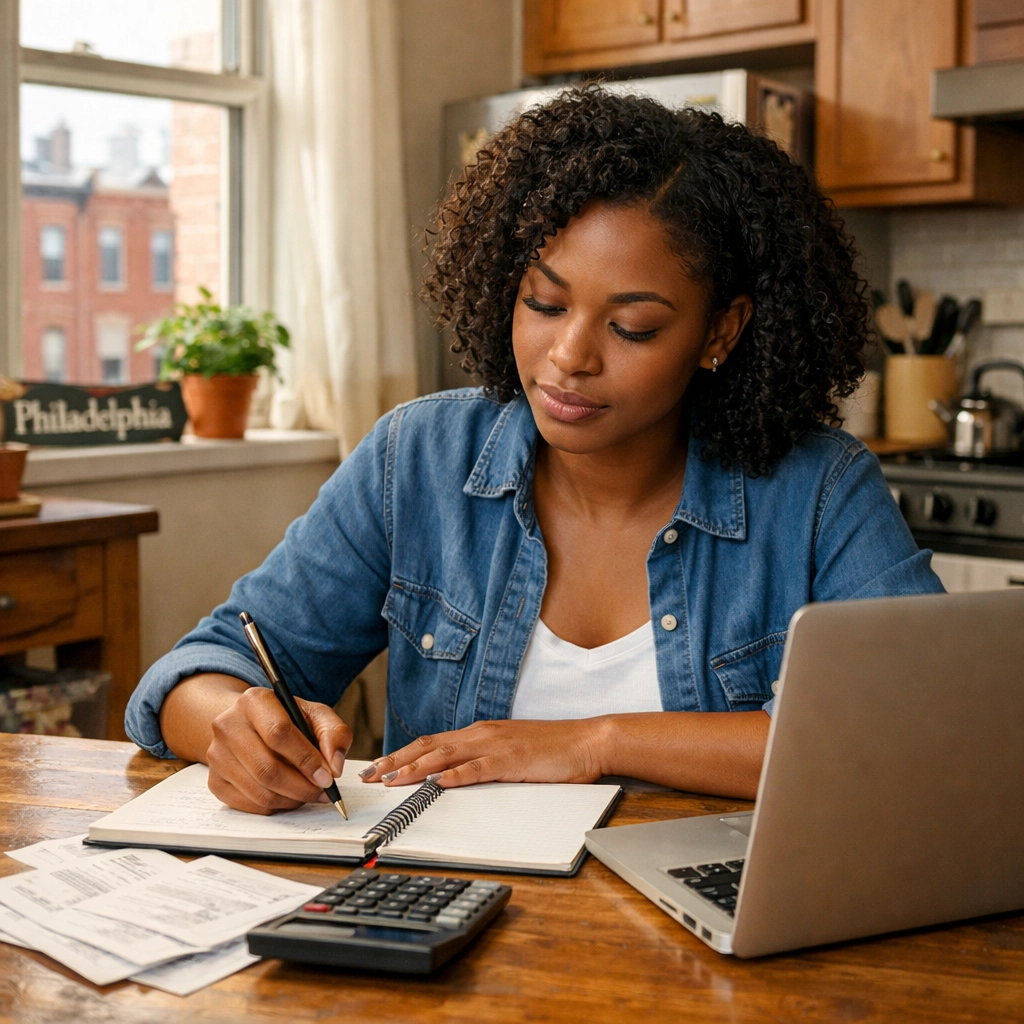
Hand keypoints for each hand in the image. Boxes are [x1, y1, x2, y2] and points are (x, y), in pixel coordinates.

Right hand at [206, 686, 351, 813]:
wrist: (249, 725)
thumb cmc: (286, 719)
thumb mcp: (315, 715)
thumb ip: (334, 734)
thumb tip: (334, 767)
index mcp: (254, 701)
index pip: (279, 733)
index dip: (306, 759)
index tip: (327, 777)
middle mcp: (228, 725)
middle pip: (267, 768)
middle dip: (301, 787)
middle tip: (322, 793)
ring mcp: (217, 755)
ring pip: (259, 791)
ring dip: (291, 799)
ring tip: (308, 793)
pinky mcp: (214, 780)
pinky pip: (248, 804)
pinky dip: (274, 806)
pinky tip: (287, 796)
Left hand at [359, 718, 606, 787]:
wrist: (586, 740)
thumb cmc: (552, 749)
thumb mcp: (510, 751)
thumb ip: (483, 760)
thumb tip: (454, 775)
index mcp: (480, 733)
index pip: (432, 742)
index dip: (403, 754)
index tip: (380, 767)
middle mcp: (482, 734)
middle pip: (429, 746)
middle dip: (397, 761)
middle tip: (371, 775)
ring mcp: (497, 746)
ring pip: (446, 755)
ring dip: (416, 768)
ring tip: (393, 780)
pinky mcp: (513, 760)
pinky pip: (479, 768)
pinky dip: (456, 775)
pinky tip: (439, 783)